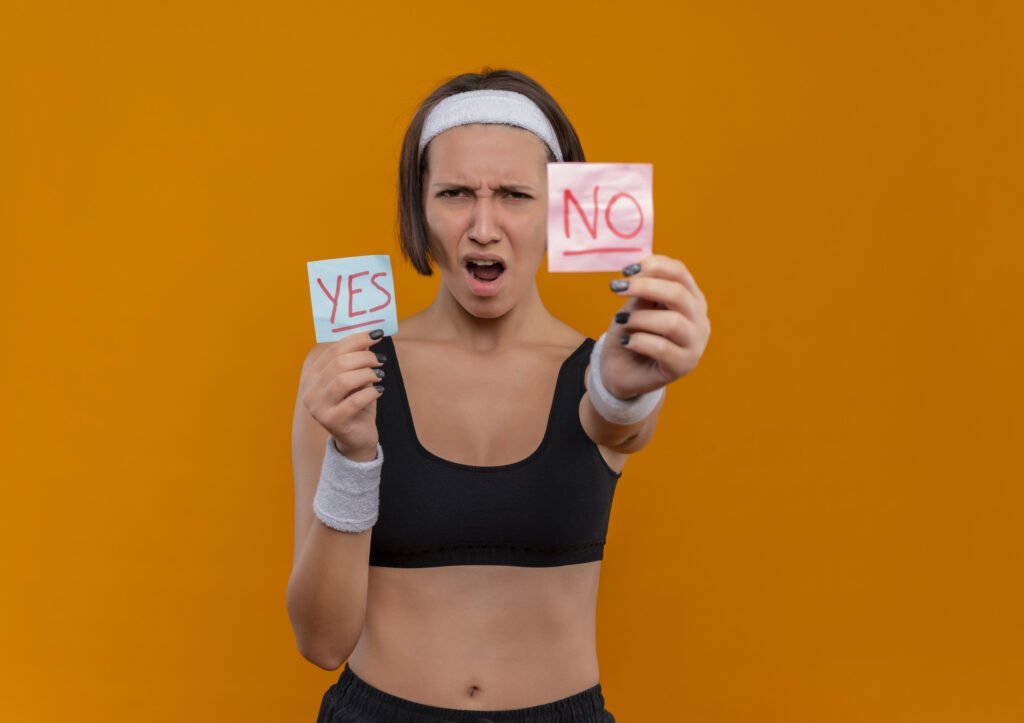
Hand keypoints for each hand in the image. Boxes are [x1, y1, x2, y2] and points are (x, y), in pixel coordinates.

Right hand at [301, 330, 386, 458]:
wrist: (356, 438)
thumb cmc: (356, 405)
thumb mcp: (356, 379)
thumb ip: (357, 360)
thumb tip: (369, 337)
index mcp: (312, 376)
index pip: (333, 350)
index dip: (356, 339)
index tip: (376, 335)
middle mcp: (310, 391)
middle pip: (338, 363)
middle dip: (364, 357)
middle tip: (380, 359)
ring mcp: (318, 407)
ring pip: (344, 380)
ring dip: (367, 373)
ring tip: (380, 374)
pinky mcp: (332, 421)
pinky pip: (354, 401)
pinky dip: (371, 392)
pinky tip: (379, 391)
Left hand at [600, 253, 710, 398]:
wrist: (621, 371)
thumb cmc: (631, 333)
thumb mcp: (635, 307)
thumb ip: (642, 291)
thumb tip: (637, 272)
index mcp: (690, 298)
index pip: (680, 273)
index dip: (654, 266)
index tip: (626, 271)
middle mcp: (699, 319)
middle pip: (678, 294)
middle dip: (644, 287)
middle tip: (616, 288)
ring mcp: (695, 344)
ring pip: (672, 322)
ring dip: (640, 318)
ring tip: (622, 321)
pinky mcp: (684, 365)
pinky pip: (662, 348)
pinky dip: (638, 341)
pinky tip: (625, 341)